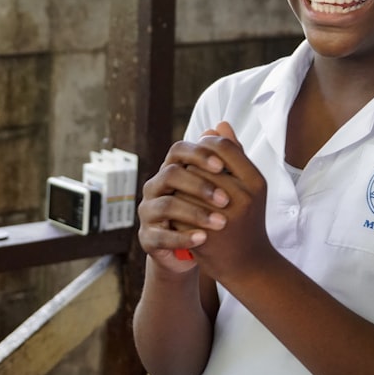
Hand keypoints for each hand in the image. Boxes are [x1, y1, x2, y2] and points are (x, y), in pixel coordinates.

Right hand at [137, 130, 231, 272]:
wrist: (199, 250)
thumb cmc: (207, 212)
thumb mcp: (218, 186)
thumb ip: (222, 158)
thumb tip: (224, 125)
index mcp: (171, 169)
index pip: (178, 150)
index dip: (199, 155)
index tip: (222, 167)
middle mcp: (155, 187)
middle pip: (170, 175)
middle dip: (199, 185)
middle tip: (226, 199)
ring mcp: (148, 212)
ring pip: (166, 205)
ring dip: (195, 213)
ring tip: (220, 222)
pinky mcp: (147, 237)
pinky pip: (161, 236)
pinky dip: (183, 237)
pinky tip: (203, 239)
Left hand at [183, 123, 273, 285]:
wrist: (248, 263)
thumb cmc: (247, 218)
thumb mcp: (249, 185)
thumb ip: (235, 154)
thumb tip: (218, 125)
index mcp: (256, 183)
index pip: (224, 147)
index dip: (207, 145)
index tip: (199, 150)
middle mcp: (243, 199)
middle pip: (204, 164)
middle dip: (191, 163)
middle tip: (183, 165)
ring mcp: (224, 218)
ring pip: (189, 184)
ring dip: (180, 181)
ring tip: (177, 183)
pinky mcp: (205, 234)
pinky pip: (181, 208)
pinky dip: (175, 203)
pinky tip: (173, 203)